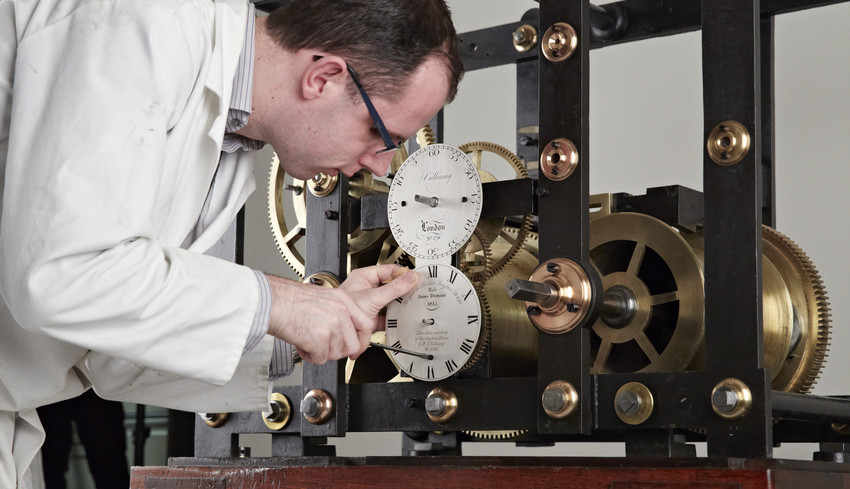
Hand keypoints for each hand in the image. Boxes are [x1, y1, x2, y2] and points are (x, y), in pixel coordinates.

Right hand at [265, 265, 417, 364]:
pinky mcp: (320, 339)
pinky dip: (310, 356)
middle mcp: (340, 311)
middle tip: (324, 345)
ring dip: (322, 352)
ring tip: (309, 340)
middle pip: (353, 345)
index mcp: (343, 300)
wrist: (270, 301)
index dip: (362, 340)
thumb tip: (345, 330)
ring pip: (336, 354)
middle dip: (338, 350)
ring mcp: (331, 325)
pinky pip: (321, 359)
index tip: (357, 348)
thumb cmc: (289, 299)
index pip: (366, 324)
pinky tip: (302, 344)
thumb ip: (338, 312)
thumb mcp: (322, 298)